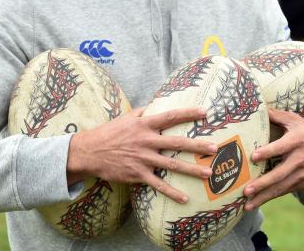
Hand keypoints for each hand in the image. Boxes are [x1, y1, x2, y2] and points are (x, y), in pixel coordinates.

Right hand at [67, 107, 217, 203]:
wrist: (89, 152)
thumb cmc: (108, 133)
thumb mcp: (125, 118)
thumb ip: (142, 112)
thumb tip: (155, 104)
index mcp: (144, 125)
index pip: (170, 117)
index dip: (188, 113)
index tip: (205, 112)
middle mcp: (146, 141)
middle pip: (176, 143)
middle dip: (197, 145)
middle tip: (214, 147)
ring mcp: (142, 159)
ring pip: (171, 165)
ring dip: (191, 170)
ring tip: (208, 173)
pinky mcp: (137, 175)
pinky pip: (158, 185)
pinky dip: (172, 192)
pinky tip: (185, 198)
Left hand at [243, 108, 303, 210]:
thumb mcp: (297, 121)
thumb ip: (278, 115)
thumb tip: (258, 107)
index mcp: (297, 141)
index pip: (281, 147)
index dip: (268, 152)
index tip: (254, 156)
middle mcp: (299, 159)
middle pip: (280, 173)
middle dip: (263, 183)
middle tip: (246, 189)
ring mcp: (301, 174)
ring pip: (281, 187)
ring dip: (264, 196)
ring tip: (247, 204)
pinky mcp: (302, 184)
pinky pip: (284, 191)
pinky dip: (271, 198)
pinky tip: (256, 203)